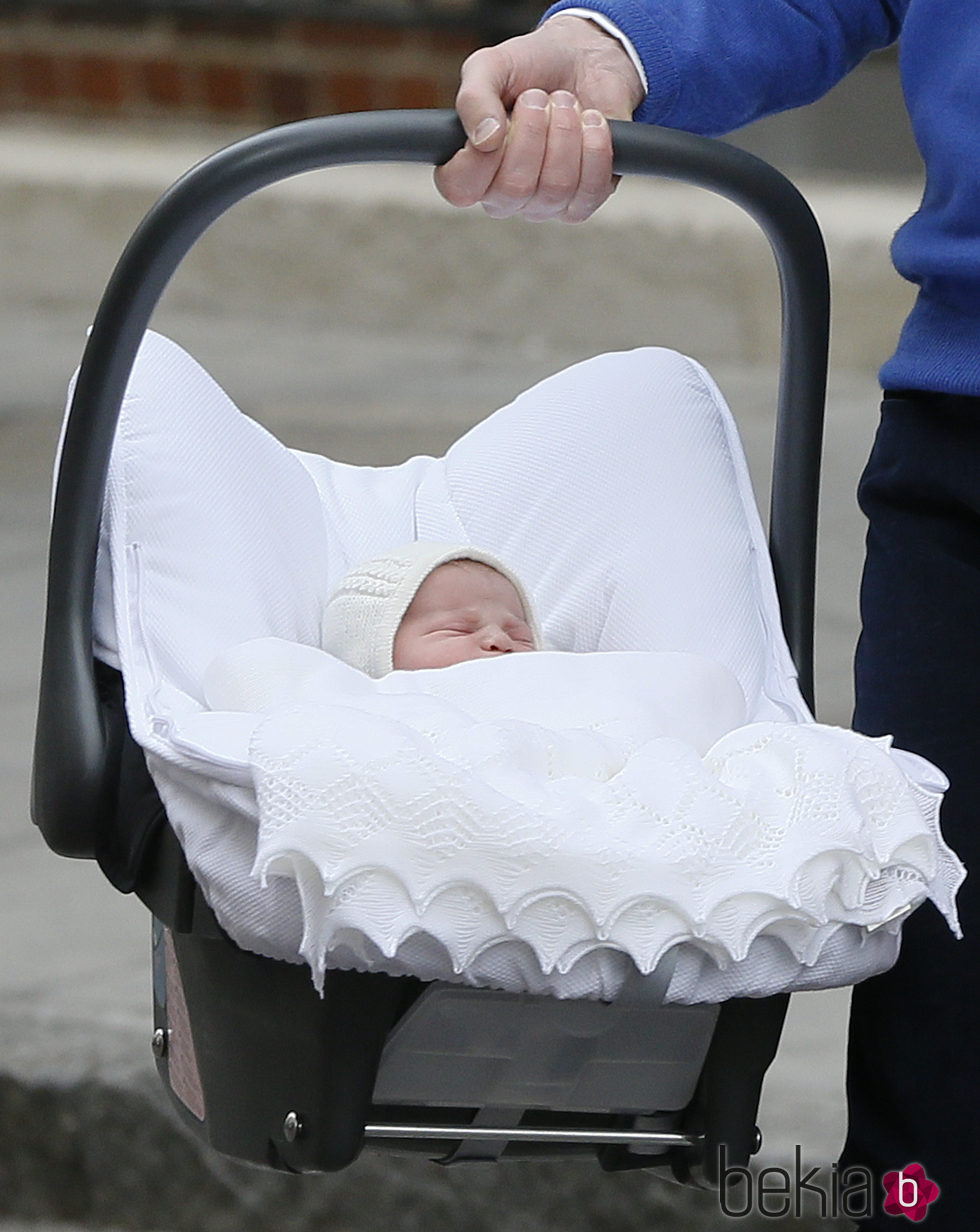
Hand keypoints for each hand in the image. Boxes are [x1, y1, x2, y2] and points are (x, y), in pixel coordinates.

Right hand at [434, 15, 644, 222]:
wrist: (583, 59)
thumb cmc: (531, 68)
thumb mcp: (490, 67)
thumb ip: (473, 98)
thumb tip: (485, 138)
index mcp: (472, 168)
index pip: (460, 189)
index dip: (478, 157)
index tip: (500, 118)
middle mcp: (506, 195)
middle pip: (513, 187)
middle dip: (532, 131)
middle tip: (538, 97)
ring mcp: (545, 203)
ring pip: (555, 187)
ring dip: (564, 132)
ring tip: (565, 103)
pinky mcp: (583, 200)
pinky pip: (589, 190)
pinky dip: (595, 148)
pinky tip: (591, 121)